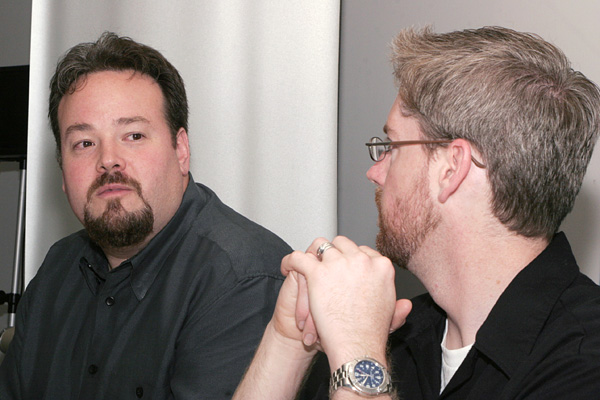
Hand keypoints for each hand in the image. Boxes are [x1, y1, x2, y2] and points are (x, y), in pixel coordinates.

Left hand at [281, 236, 411, 369]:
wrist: (356, 348)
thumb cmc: (370, 336)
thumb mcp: (391, 318)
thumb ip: (397, 307)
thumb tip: (406, 304)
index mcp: (381, 266)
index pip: (361, 250)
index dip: (349, 258)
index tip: (342, 268)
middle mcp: (361, 259)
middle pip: (341, 243)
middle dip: (331, 254)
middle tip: (322, 266)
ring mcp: (339, 264)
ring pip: (319, 246)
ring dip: (311, 256)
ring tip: (303, 265)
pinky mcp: (318, 273)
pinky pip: (298, 257)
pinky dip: (290, 261)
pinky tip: (286, 267)